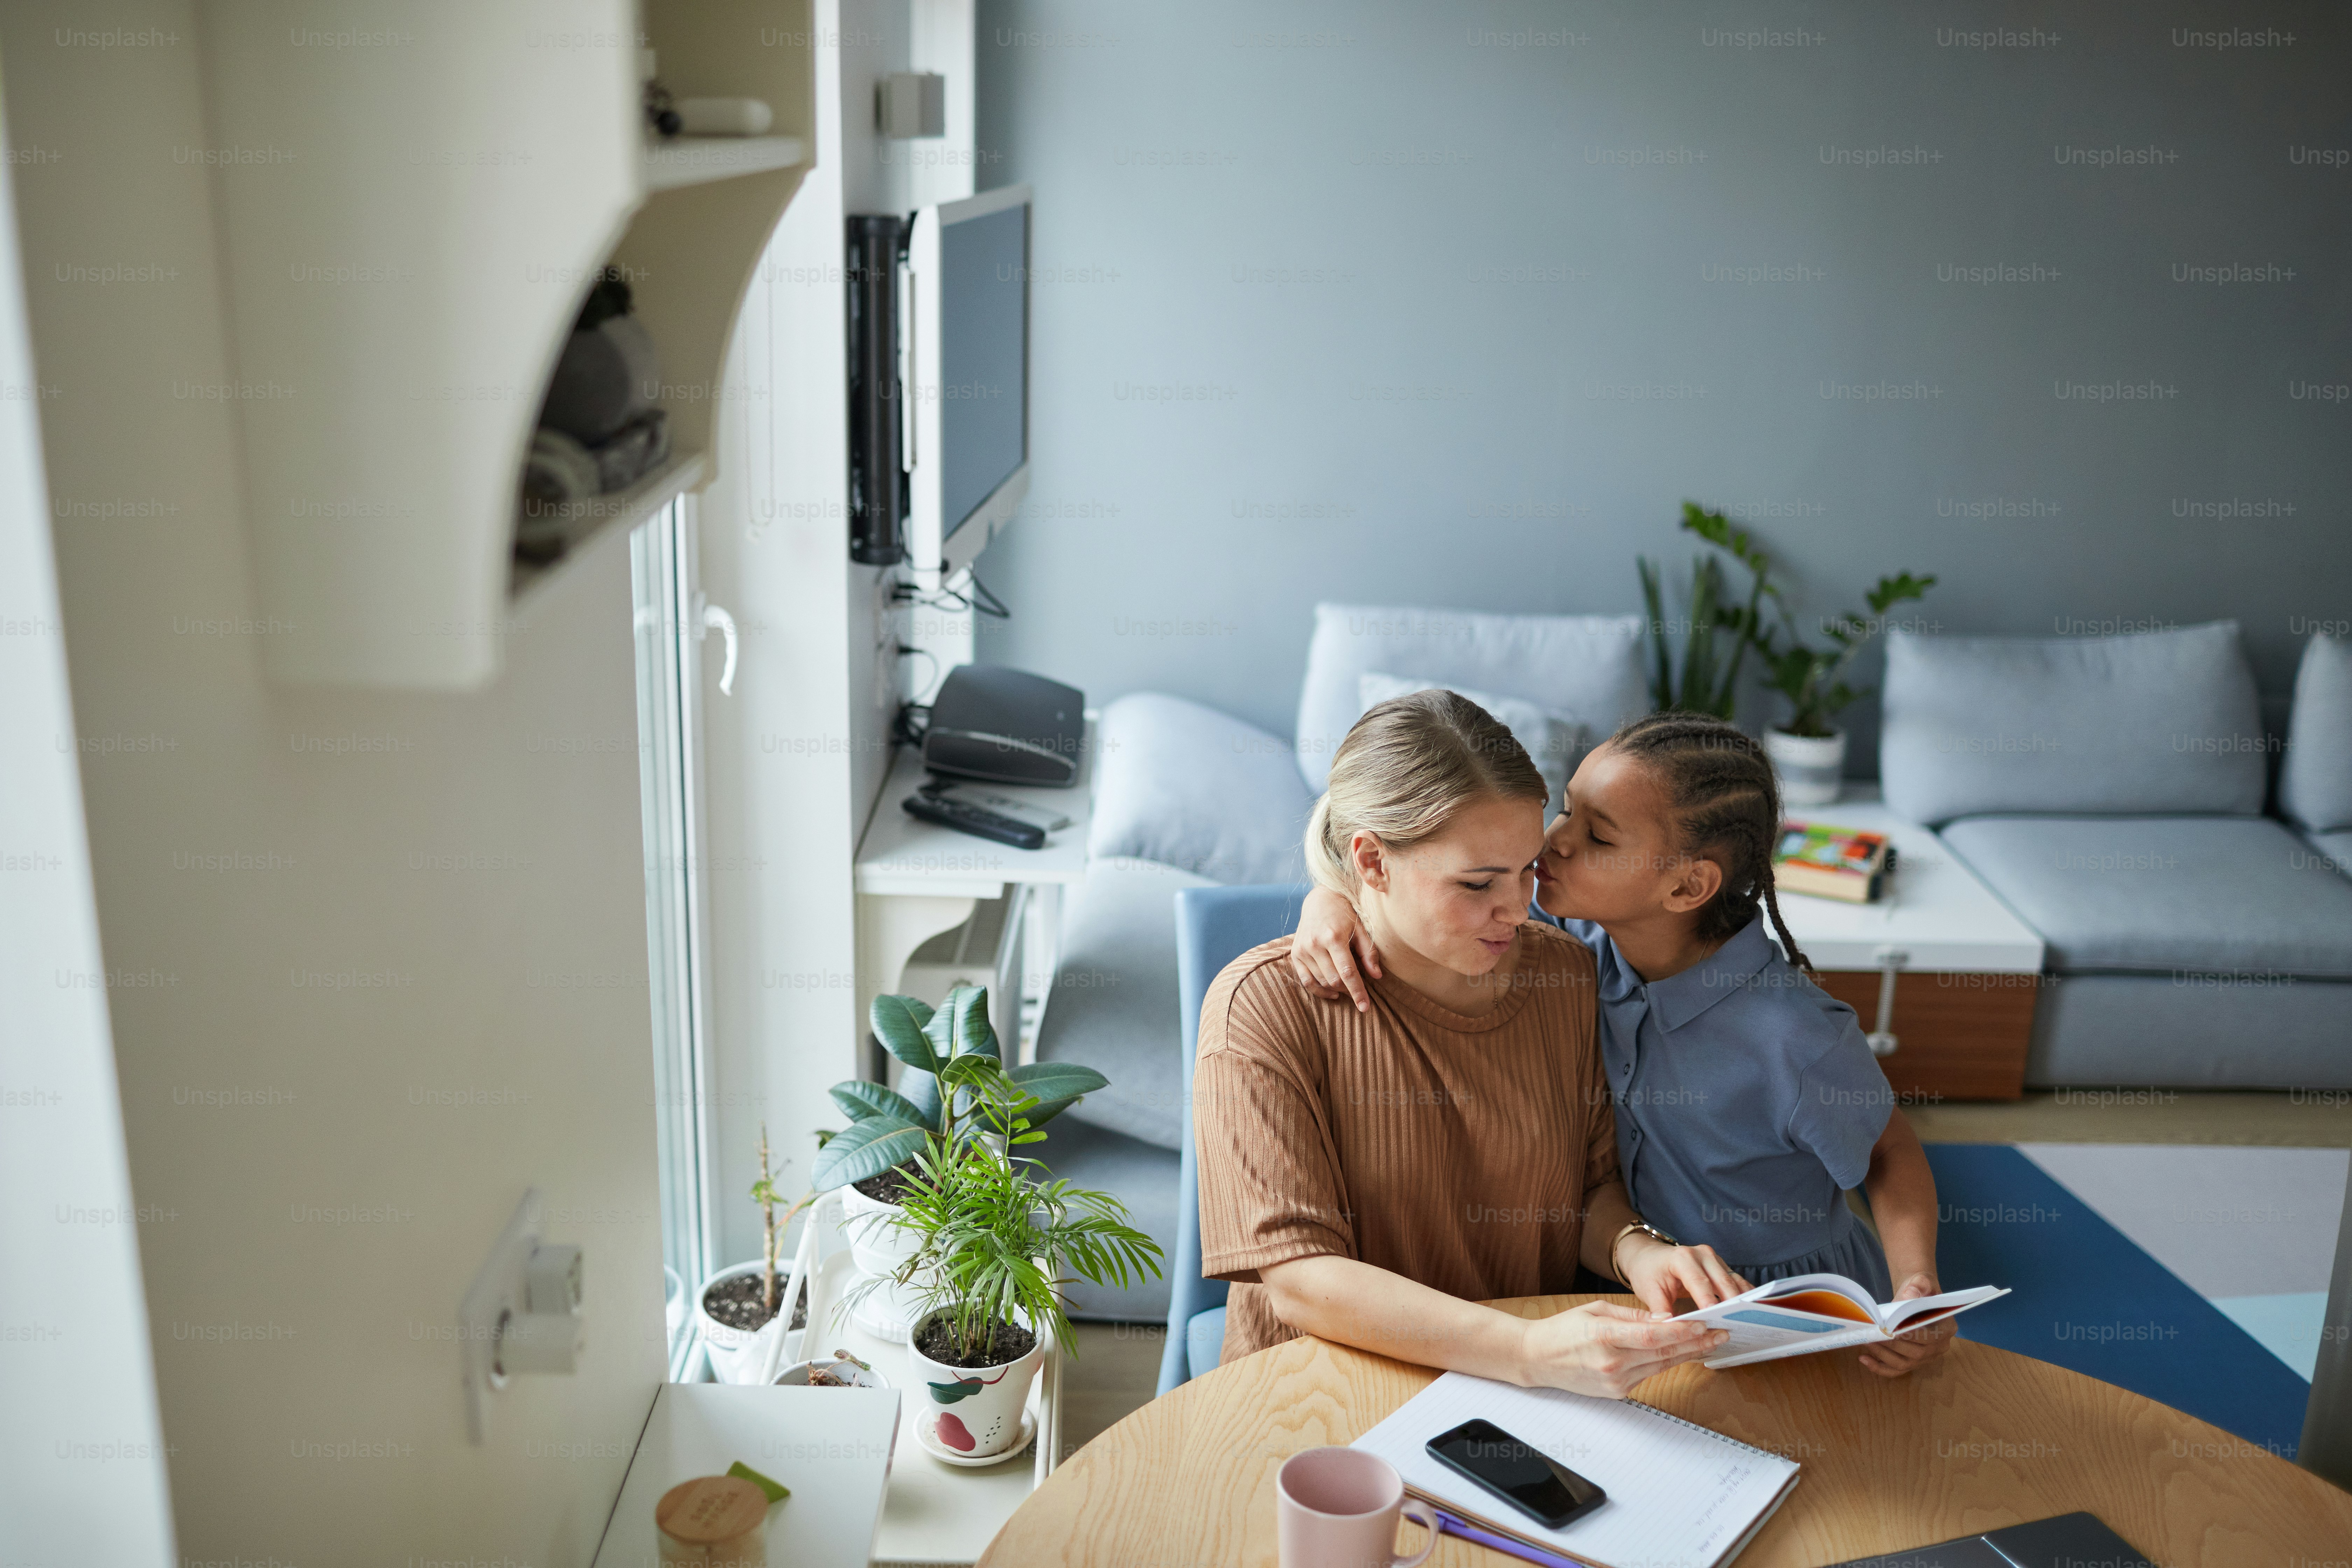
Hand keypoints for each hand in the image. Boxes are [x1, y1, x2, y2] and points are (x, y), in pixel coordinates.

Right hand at [1287, 888, 1382, 1011]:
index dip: (1357, 992)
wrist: (1320, 900)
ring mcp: (1303, 950)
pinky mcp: (1295, 954)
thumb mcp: (1361, 929)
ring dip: (1336, 989)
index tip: (1365, 1007)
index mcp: (1333, 937)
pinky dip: (1319, 990)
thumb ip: (1368, 952)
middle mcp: (1315, 944)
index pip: (1347, 972)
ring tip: (1347, 986)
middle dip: (1348, 989)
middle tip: (1359, 989)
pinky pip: (1306, 981)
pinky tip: (1332, 993)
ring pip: (1321, 981)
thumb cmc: (1345, 914)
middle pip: (1334, 980)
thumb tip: (1377, 976)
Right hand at [1521, 1301, 1728, 1398]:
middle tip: (1721, 1334)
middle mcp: (1612, 1363)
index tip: (1704, 1324)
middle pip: (1663, 1353)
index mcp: (1604, 1336)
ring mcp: (1615, 1381)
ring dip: (1687, 1354)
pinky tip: (1682, 1354)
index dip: (1682, 1331)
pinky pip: (1648, 1374)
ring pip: (1661, 1366)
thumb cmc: (1563, 1329)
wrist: (1536, 1358)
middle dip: (1696, 1343)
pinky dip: (1666, 1363)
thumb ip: (1633, 1316)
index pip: (1652, 1336)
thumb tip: (1666, 1318)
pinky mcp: (1617, 1392)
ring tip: (1710, 1343)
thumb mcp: (1595, 1310)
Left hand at [1616, 1234, 1749, 1315]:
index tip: (1716, 1319)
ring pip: (1734, 1283)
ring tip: (1749, 1324)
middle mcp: (1702, 1254)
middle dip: (1731, 1305)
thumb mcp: (1648, 1291)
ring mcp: (1714, 1259)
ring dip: (1741, 1303)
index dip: (1708, 1301)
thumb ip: (1660, 1310)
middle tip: (1738, 1327)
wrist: (1648, 1257)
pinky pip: (1736, 1283)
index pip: (1699, 1282)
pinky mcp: (1721, 1267)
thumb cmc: (1647, 1273)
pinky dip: (1743, 1298)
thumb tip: (1669, 1328)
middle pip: (1723, 1282)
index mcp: (1682, 1258)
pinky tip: (1749, 1314)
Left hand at [1859, 1272, 1953, 1377]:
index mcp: (1947, 1328)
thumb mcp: (1922, 1282)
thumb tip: (1908, 1296)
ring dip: (1883, 1355)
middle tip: (1872, 1334)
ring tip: (1866, 1341)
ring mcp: (1926, 1357)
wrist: (1914, 1295)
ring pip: (1904, 1364)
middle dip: (1892, 1345)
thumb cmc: (1920, 1289)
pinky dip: (1880, 1367)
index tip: (1890, 1329)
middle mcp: (1939, 1347)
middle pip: (1916, 1354)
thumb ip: (1918, 1287)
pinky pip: (1896, 1370)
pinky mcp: (1912, 1361)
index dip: (1910, 1335)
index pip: (1930, 1338)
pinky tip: (1864, 1359)